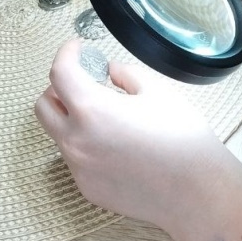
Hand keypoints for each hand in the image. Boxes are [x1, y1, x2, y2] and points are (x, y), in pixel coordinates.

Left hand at [35, 40, 228, 232]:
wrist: (197, 192)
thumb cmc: (183, 139)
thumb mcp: (157, 91)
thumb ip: (125, 75)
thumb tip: (109, 72)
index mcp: (92, 110)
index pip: (60, 73)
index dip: (67, 53)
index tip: (78, 48)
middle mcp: (76, 141)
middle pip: (44, 106)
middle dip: (58, 88)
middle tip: (85, 82)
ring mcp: (79, 169)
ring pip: (59, 134)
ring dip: (73, 118)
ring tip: (109, 117)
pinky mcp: (88, 188)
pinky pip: (76, 159)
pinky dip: (87, 145)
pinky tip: (118, 146)